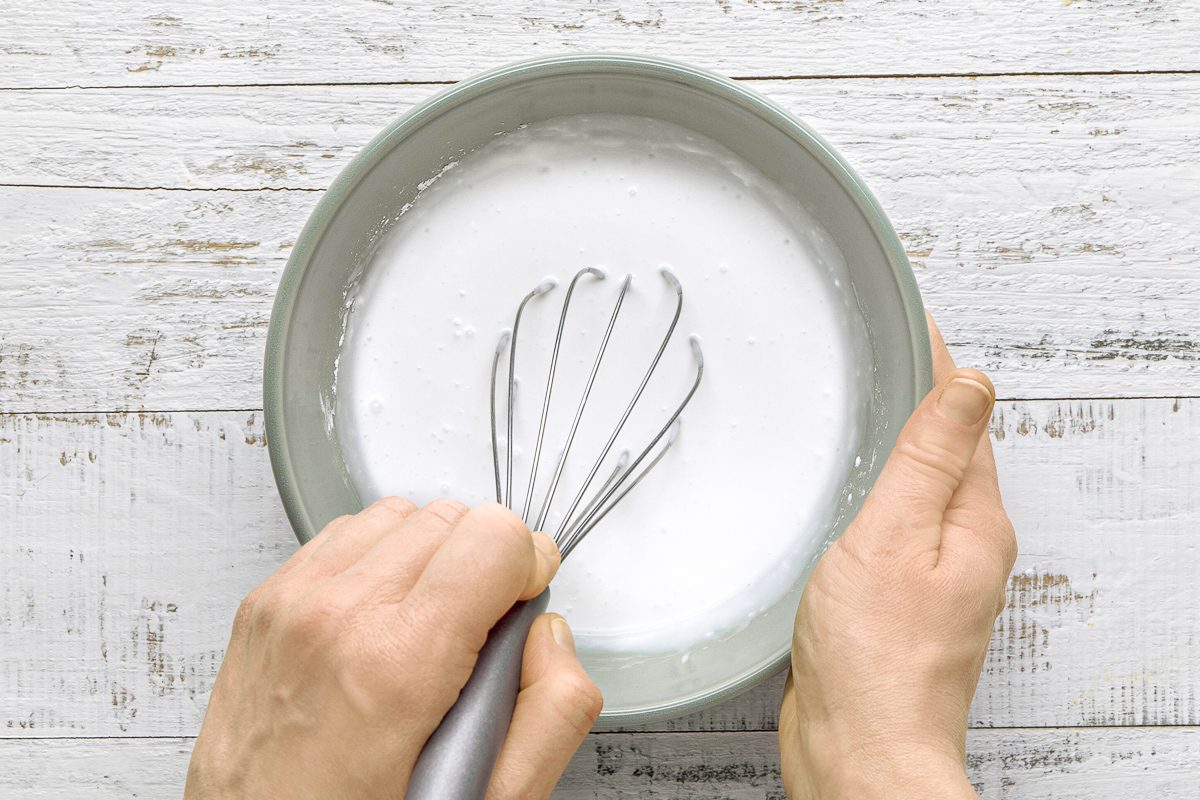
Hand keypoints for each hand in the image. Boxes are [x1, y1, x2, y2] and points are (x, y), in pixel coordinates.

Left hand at [185, 499, 602, 799]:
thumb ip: (551, 715)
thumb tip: (550, 638)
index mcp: (398, 665)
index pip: (494, 537)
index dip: (528, 566)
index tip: (524, 599)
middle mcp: (336, 617)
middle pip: (452, 517)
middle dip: (483, 561)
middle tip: (482, 626)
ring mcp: (291, 603)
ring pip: (398, 515)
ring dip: (430, 555)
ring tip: (430, 621)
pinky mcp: (264, 603)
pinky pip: (343, 535)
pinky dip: (378, 559)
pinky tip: (384, 615)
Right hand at [780, 315, 1016, 798]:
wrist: (857, 748)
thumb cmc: (874, 657)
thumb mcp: (896, 536)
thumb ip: (929, 458)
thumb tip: (971, 385)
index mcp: (973, 522)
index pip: (962, 418)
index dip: (937, 364)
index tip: (914, 318)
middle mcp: (962, 546)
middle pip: (948, 451)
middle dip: (921, 398)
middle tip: (888, 347)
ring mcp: (932, 576)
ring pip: (918, 490)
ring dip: (898, 446)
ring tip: (869, 402)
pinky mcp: (897, 600)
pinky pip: (892, 527)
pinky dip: (876, 493)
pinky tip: (850, 491)